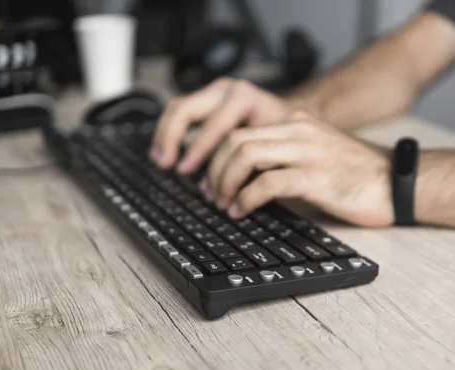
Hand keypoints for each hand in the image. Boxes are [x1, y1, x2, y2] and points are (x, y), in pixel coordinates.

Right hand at [150, 78, 290, 172]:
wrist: (294, 125)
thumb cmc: (286, 142)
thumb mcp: (273, 151)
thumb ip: (249, 166)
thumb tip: (227, 192)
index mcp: (245, 99)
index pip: (212, 123)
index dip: (197, 149)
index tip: (186, 171)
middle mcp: (228, 91)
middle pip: (186, 109)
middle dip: (172, 138)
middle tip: (166, 165)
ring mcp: (216, 93)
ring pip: (178, 108)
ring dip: (166, 135)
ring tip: (161, 161)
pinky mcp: (208, 100)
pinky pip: (181, 112)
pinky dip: (171, 133)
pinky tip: (166, 153)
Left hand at [202, 112, 393, 227]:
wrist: (398, 183)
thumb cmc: (358, 176)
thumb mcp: (317, 155)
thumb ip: (286, 158)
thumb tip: (249, 179)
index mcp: (297, 124)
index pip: (241, 130)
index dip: (217, 156)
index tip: (211, 180)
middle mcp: (299, 132)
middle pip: (235, 140)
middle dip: (214, 169)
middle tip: (210, 194)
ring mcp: (307, 152)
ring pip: (245, 155)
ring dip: (225, 182)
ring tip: (223, 204)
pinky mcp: (316, 177)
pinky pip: (267, 182)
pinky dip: (245, 198)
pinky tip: (242, 211)